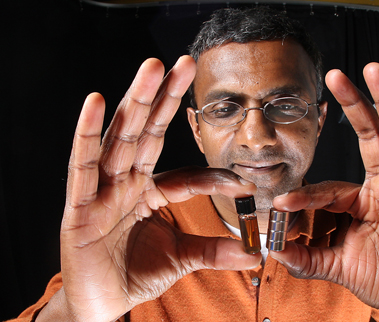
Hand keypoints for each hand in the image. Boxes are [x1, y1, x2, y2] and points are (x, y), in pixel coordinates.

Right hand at [38, 57, 259, 321]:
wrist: (100, 305)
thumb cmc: (134, 274)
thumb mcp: (181, 259)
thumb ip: (215, 252)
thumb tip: (255, 252)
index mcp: (148, 192)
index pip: (185, 174)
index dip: (213, 176)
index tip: (243, 181)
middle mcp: (125, 183)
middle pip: (147, 132)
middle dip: (165, 98)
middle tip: (186, 63)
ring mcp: (101, 191)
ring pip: (120, 138)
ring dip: (136, 101)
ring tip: (153, 67)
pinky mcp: (78, 206)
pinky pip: (82, 166)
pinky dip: (86, 134)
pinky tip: (94, 102)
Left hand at [271, 63, 378, 321]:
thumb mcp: (335, 267)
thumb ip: (306, 258)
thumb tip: (274, 251)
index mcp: (357, 202)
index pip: (327, 188)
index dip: (305, 196)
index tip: (282, 205)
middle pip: (366, 137)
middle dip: (352, 106)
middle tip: (334, 77)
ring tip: (373, 71)